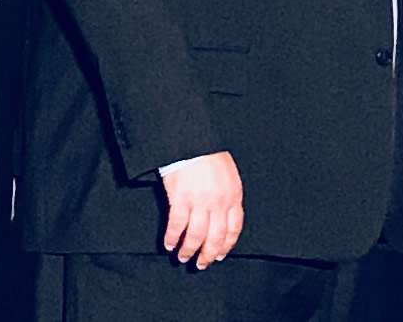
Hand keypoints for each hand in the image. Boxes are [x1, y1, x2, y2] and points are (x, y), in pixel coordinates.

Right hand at [161, 151, 243, 268]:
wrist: (191, 138)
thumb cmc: (207, 151)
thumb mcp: (227, 173)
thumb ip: (226, 194)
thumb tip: (222, 214)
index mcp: (233, 194)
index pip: (234, 228)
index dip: (226, 245)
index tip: (220, 254)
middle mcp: (219, 202)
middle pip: (216, 237)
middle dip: (208, 254)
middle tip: (201, 264)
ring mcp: (200, 201)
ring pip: (196, 236)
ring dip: (188, 250)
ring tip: (182, 257)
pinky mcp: (180, 199)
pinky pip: (177, 225)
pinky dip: (172, 237)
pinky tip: (168, 244)